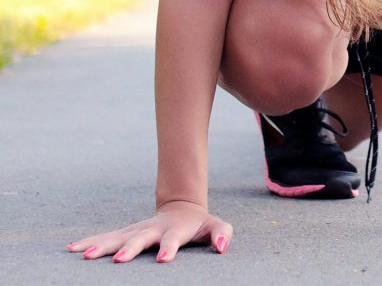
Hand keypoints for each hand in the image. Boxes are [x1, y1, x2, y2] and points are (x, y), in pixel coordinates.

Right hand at [65, 200, 232, 263]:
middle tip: (116, 261)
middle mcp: (152, 229)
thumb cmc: (200, 224)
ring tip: (84, 256)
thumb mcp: (216, 226)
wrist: (182, 208)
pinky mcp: (125, 233)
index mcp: (175, 230)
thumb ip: (222, 234)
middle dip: (128, 249)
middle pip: (139, 239)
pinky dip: (89, 242)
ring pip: (117, 237)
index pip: (172, 240)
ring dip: (101, 246)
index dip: (169, 248)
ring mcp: (137, 230)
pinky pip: (105, 238)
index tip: (163, 260)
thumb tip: (223, 247)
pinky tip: (71, 249)